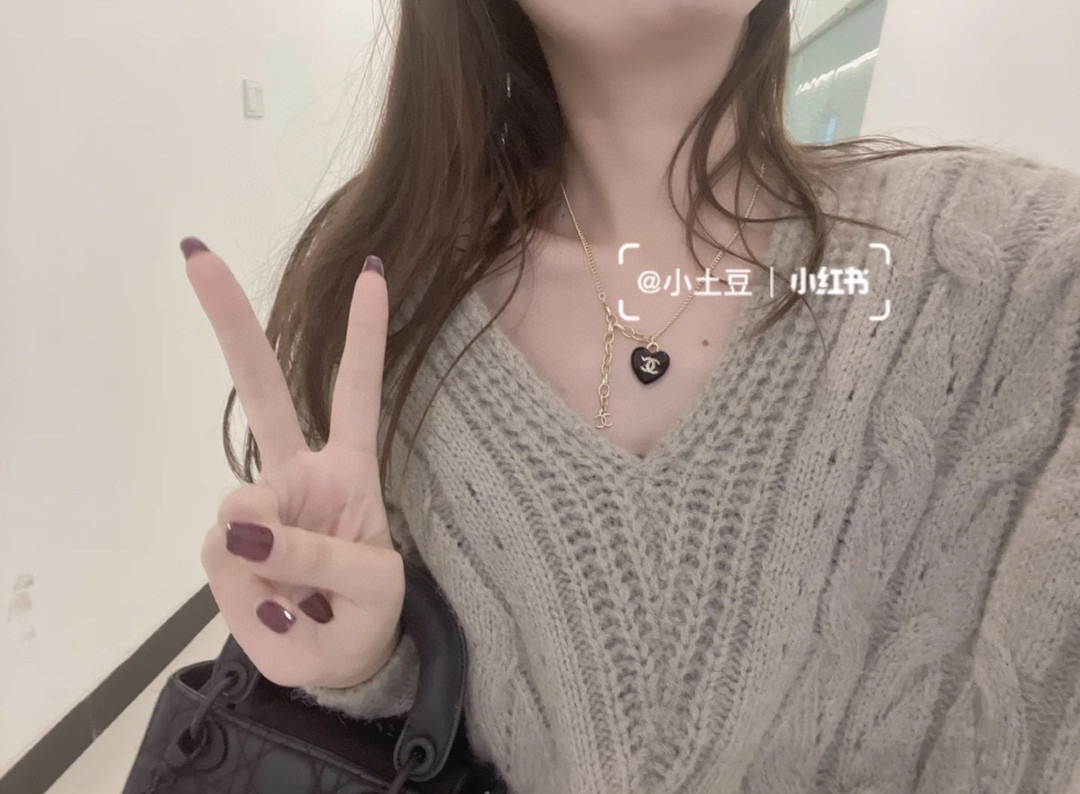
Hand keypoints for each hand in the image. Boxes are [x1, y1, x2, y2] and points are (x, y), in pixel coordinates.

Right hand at [184, 239, 403, 689]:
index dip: (363, 335)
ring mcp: (260, 510)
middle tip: (196, 256)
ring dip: (268, 561)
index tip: (371, 273)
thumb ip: (318, 554)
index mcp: (350, 469)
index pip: (356, 392)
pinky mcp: (229, 551)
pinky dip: (248, 592)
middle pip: (262, 391)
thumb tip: (242, 525)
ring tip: (298, 601)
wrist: (339, 665)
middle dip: (231, 324)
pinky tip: (273, 607)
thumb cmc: (369, 615)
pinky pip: (223, 556)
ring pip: (240, 508)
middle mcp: (299, 476)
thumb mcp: (372, 587)